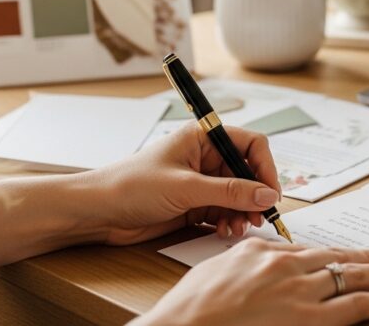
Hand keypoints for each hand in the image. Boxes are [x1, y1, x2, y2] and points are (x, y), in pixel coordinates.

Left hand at [82, 121, 282, 244]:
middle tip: (259, 217)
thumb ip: (229, 192)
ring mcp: (200, 182)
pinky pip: (224, 211)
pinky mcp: (194, 204)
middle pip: (247, 173)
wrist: (97, 212)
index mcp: (202, 137)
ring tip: (238, 228)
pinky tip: (225, 231)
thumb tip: (266, 195)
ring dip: (243, 212)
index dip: (264, 167)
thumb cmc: (130, 186)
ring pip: (238, 195)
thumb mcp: (185, 188)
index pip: (249, 144)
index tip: (270, 192)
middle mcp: (204, 157)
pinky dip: (229, 221)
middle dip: (255, 195)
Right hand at [133, 239, 368, 325]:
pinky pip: (355, 307)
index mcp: (260, 254)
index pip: (309, 251)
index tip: (349, 256)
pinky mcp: (309, 321)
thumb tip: (258, 264)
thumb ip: (244, 264)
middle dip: (368, 260)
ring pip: (353, 279)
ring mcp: (299, 294)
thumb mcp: (216, 273)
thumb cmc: (189, 312)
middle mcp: (285, 267)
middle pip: (337, 259)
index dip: (336, 255)